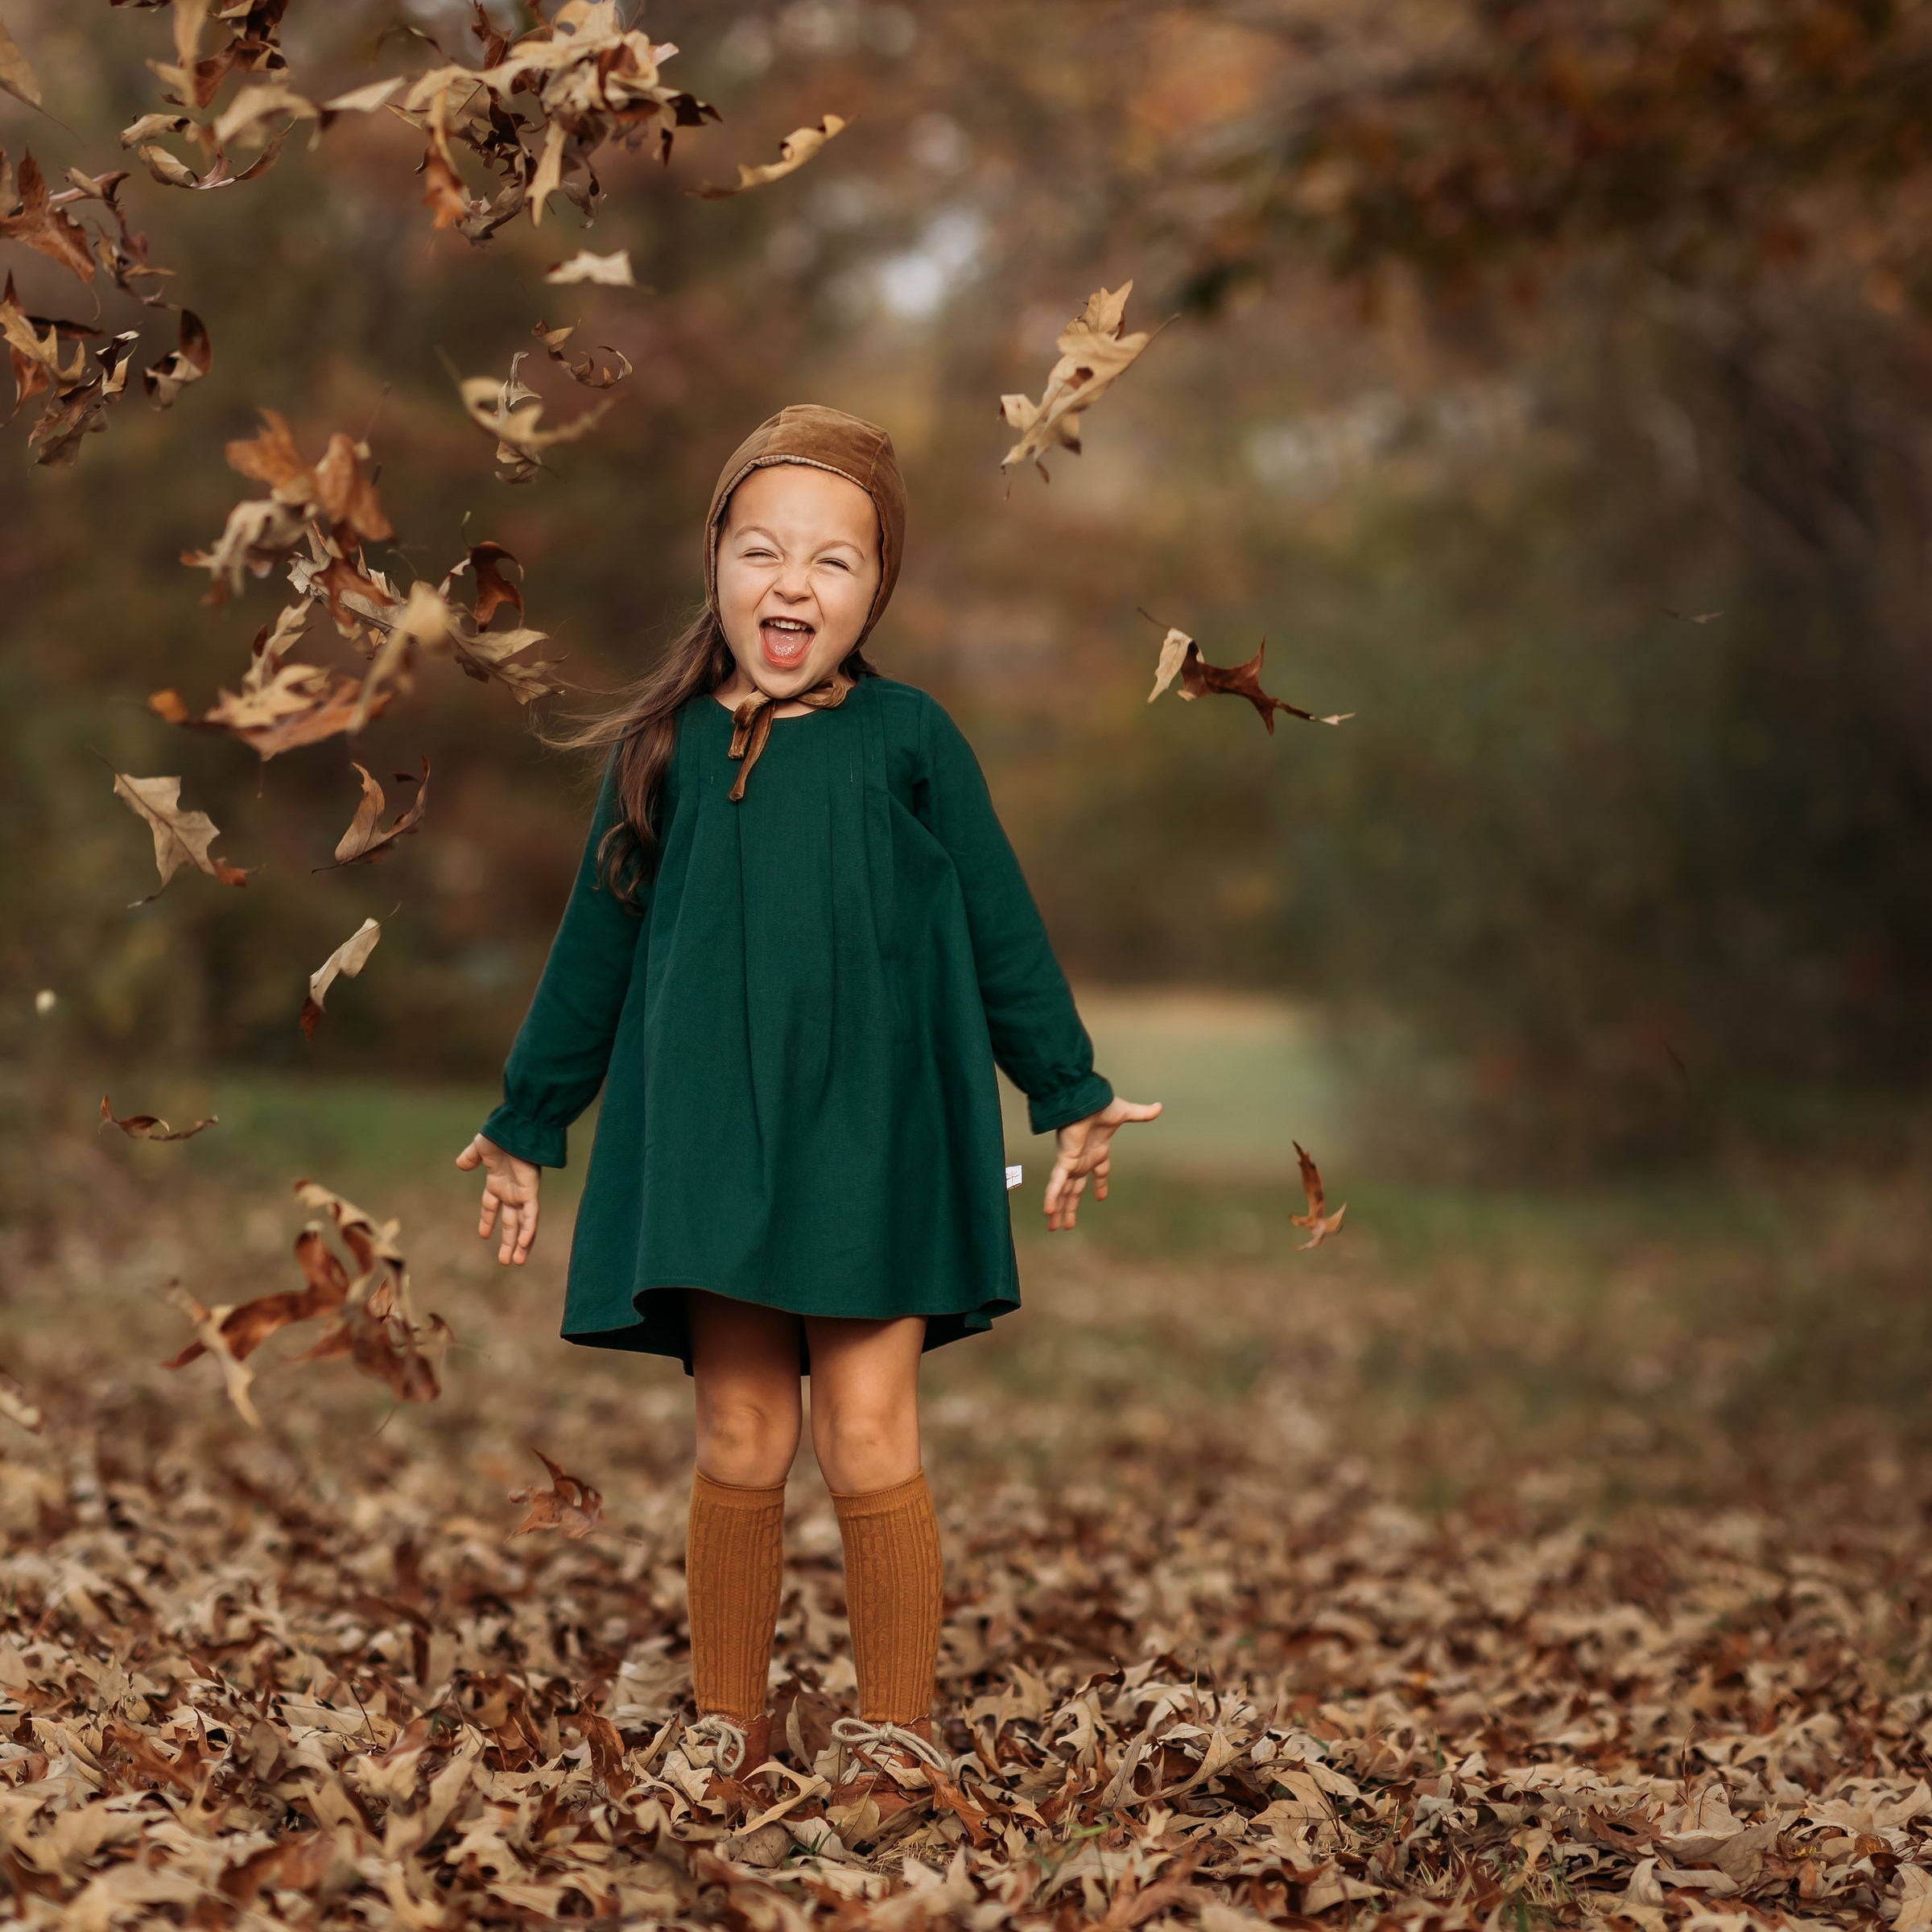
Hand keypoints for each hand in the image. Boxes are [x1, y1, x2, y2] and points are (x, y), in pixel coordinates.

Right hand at [454, 1134, 542, 1264]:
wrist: (517, 1126)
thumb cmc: (500, 1134)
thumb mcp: (481, 1147)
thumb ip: (471, 1156)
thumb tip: (460, 1164)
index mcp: (498, 1182)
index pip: (492, 1206)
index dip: (488, 1220)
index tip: (483, 1235)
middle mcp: (511, 1191)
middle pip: (509, 1222)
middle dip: (507, 1241)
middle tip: (505, 1261)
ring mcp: (522, 1192)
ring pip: (522, 1224)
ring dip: (519, 1243)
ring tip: (515, 1262)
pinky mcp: (532, 1191)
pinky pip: (531, 1215)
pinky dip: (528, 1230)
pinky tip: (524, 1244)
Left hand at [1043, 1094, 1161, 1231]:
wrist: (1085, 1099)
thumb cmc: (1101, 1103)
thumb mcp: (1125, 1112)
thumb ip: (1141, 1113)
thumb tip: (1160, 1106)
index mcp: (1097, 1150)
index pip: (1098, 1172)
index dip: (1099, 1185)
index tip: (1100, 1197)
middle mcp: (1083, 1159)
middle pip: (1076, 1189)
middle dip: (1071, 1206)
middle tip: (1068, 1225)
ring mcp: (1072, 1162)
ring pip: (1065, 1192)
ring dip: (1060, 1210)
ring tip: (1053, 1228)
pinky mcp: (1064, 1161)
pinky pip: (1057, 1184)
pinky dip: (1052, 1197)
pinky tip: (1048, 1212)